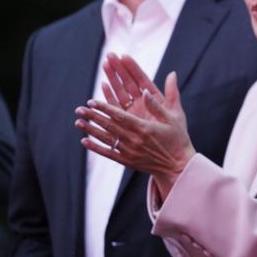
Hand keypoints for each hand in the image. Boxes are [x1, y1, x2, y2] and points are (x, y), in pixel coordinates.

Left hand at [75, 55, 195, 198]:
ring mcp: (129, 152)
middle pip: (109, 126)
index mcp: (144, 128)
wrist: (178, 166)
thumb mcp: (174, 118)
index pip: (120, 116)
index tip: (92, 100)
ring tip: (78, 121)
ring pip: (106, 139)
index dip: (105, 107)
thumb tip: (146, 90)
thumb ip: (157, 105)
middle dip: (93, 116)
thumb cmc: (177, 139)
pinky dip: (95, 147)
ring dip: (91, 130)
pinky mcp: (127, 161)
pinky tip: (84, 141)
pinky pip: (108, 153)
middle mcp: (134, 140)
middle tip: (79, 108)